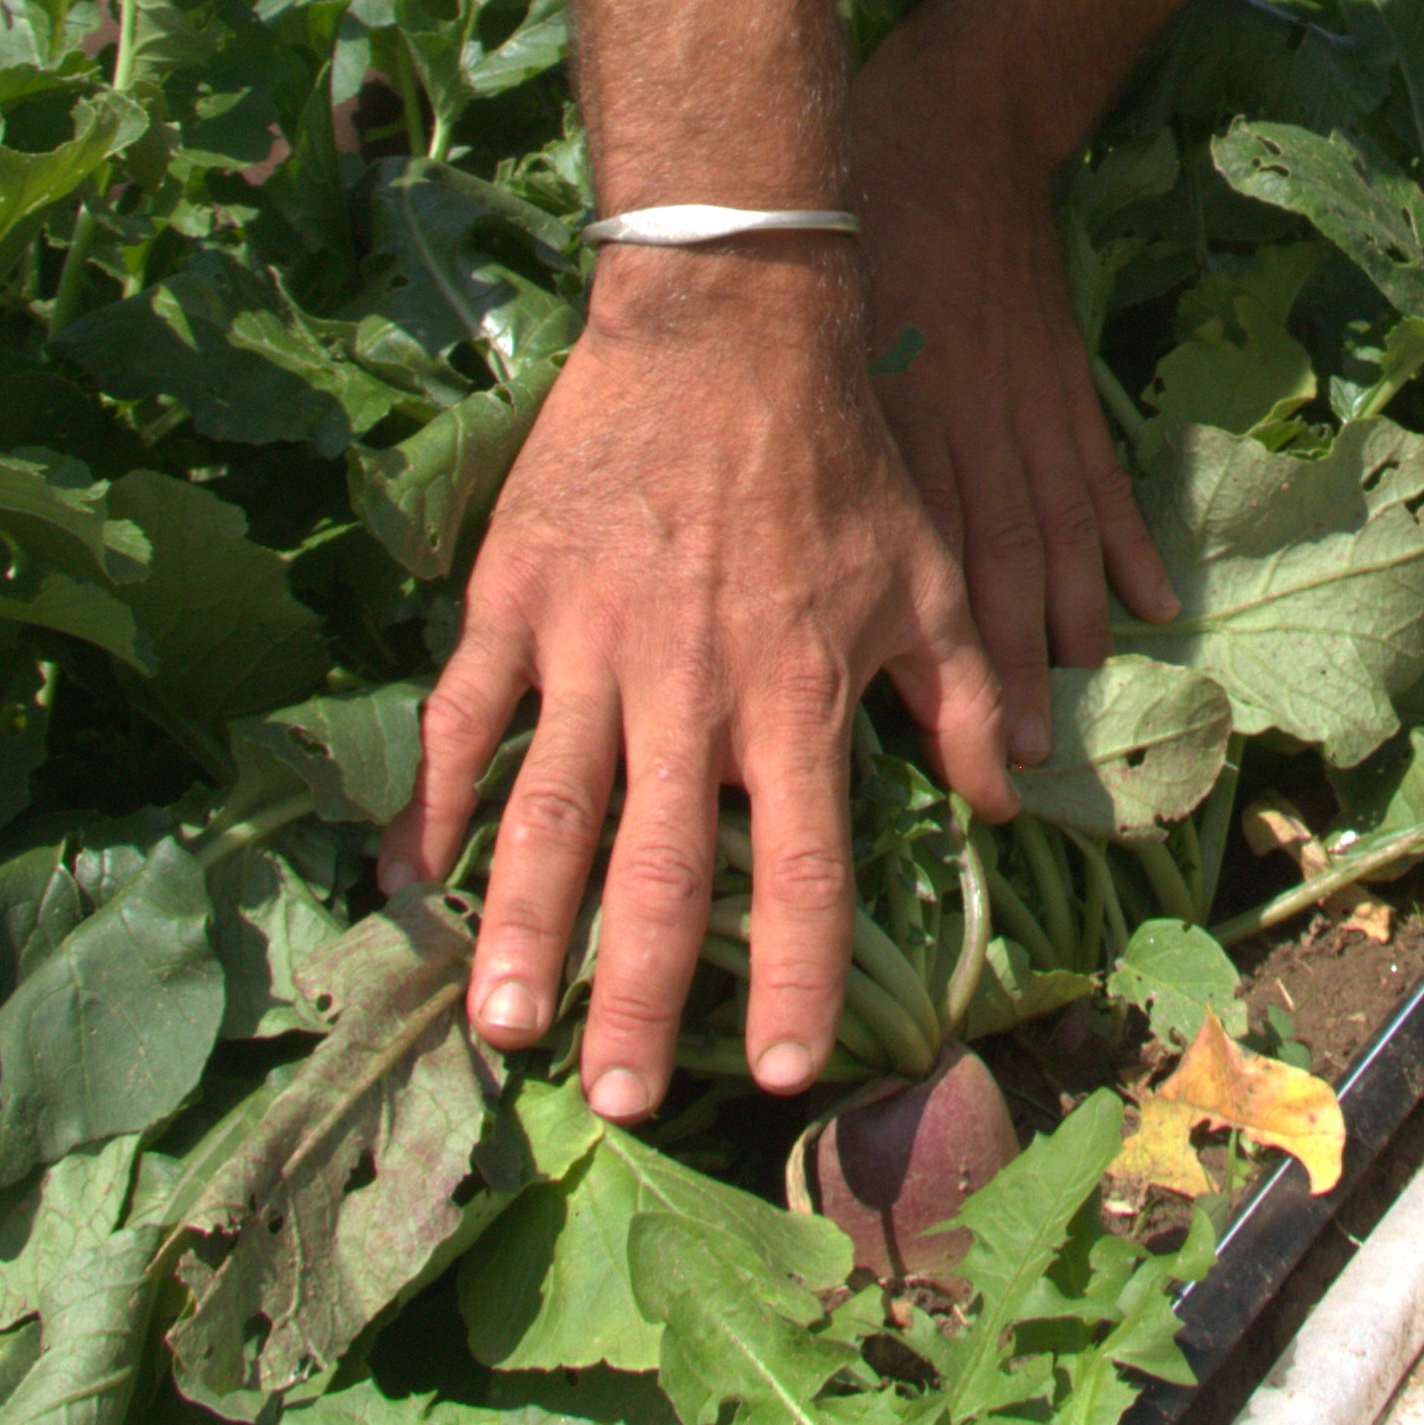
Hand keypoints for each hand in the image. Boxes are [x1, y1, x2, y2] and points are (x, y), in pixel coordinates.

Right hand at [382, 240, 1012, 1122]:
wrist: (730, 323)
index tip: (787, 1074)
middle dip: (640, 999)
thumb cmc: (840, 461)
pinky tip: (414, 876)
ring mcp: (592, 643)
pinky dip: (438, 800)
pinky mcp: (516, 594)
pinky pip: (467, 716)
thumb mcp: (933, 580)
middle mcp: (693, 690)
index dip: (801, 981)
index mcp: (799, 696)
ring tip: (500, 1025)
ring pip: (550, 813)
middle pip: (664, 874)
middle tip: (614, 1101)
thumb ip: (969, 699)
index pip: (807, 872)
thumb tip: (1009, 801)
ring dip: (523, 929)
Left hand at [849, 23, 1177, 743]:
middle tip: (1032, 757)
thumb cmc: (853, 220)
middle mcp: (967, 426)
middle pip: (996, 565)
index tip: (947, 729)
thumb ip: (812, 435)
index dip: (938, 653)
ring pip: (1055, 531)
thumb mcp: (815, 327)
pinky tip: (1151, 600)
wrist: (951, 123)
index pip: (919, 559)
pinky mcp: (1064, 376)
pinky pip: (1099, 473)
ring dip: (1070, 618)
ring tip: (1085, 696)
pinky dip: (1128, 539)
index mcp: (895, 418)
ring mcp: (1026, 404)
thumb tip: (773, 549)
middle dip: (1012, 665)